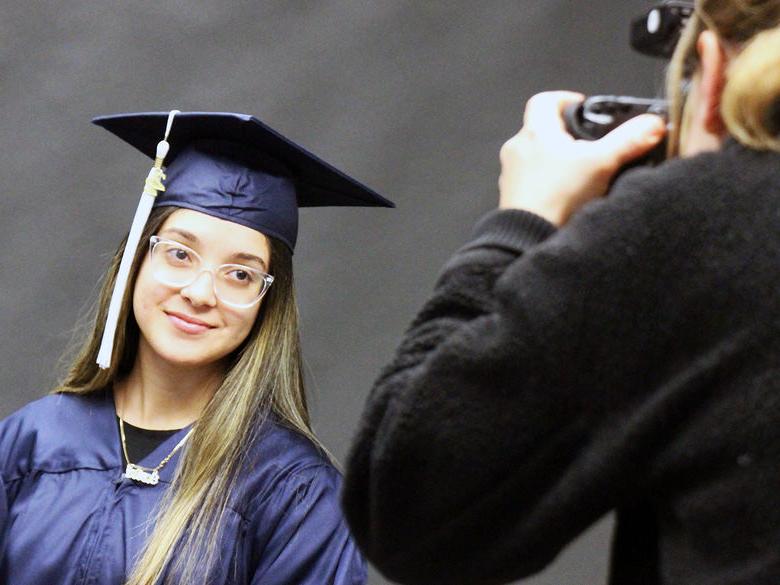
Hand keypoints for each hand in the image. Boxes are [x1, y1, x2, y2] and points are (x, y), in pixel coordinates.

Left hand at [498, 91, 666, 225]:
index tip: (583, 108)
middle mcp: (517, 149)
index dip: (564, 99)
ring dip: (554, 161)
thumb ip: (629, 140)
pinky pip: (529, 182)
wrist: (528, 239)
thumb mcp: (602, 163)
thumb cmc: (558, 197)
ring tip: (579, 173)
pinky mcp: (511, 197)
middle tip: (588, 145)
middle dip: (565, 134)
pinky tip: (565, 197)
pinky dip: (546, 184)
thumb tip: (652, 124)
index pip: (543, 100)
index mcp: (535, 131)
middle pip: (540, 129)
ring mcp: (511, 174)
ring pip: (534, 157)